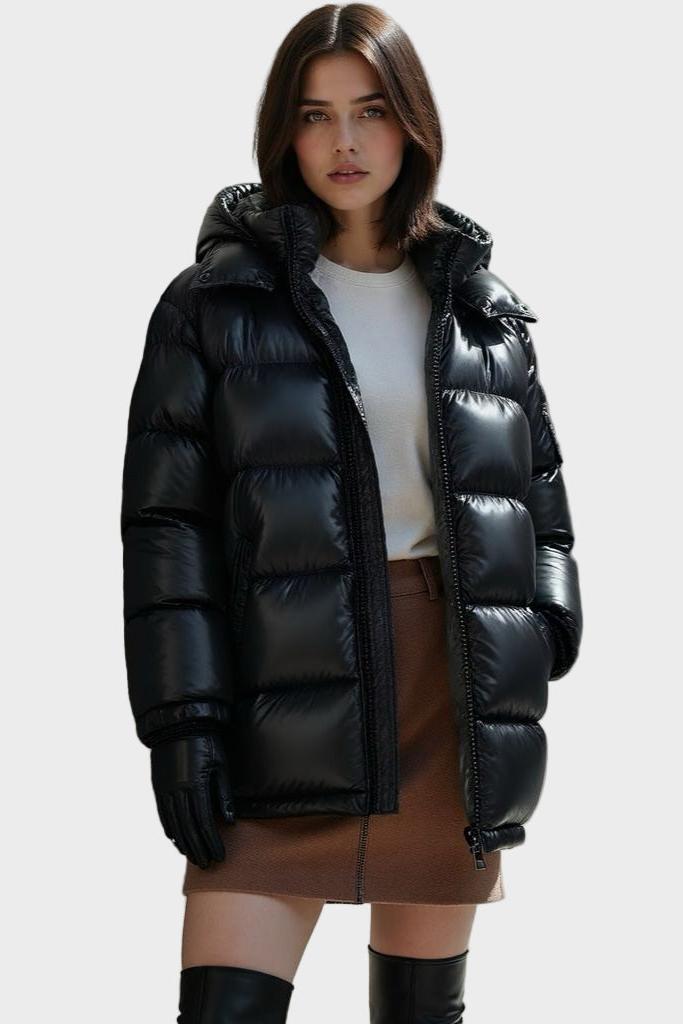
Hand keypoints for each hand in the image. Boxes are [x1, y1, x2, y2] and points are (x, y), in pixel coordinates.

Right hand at [150, 733, 235, 867]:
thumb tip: (229, 823)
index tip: (220, 858)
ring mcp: (165, 791)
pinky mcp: (159, 788)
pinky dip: (170, 832)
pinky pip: (163, 816)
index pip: (204, 824)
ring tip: (194, 858)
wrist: (179, 725)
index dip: (212, 843)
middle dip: (199, 849)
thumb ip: (223, 795)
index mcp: (196, 788)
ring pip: (174, 826)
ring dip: (184, 845)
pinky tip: (176, 841)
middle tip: (207, 865)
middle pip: (188, 830)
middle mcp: (178, 793)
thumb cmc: (207, 742)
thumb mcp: (221, 766)